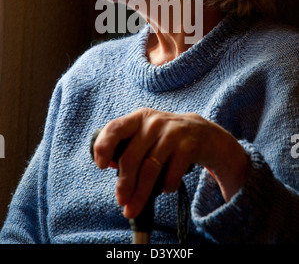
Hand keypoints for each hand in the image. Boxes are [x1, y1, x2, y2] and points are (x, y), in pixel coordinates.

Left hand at [93, 107, 247, 218]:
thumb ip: (128, 144)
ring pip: (149, 170)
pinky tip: (165, 188)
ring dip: (140, 194)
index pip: (114, 128)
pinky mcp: (188, 146)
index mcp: (139, 118)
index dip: (104, 147)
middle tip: (121, 201)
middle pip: (131, 157)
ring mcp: (172, 133)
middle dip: (124, 184)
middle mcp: (154, 122)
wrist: (205, 134)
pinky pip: (170, 174)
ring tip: (134, 207)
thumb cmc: (167, 137)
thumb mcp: (147, 132)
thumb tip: (107, 164)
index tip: (100, 166)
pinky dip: (166, 186)